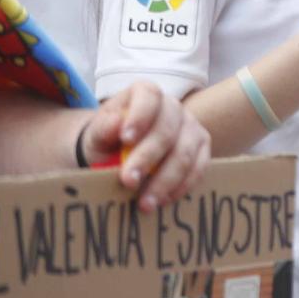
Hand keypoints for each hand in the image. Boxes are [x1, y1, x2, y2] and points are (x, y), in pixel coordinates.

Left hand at [82, 81, 210, 212]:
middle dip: (148, 158)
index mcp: (146, 95)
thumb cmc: (107, 141)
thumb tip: (116, 124)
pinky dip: (182, 186)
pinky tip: (164, 200)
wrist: (118, 154)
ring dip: (165, 180)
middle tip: (128, 182)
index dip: (140, 115)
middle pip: (167, 130)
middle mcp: (174, 107)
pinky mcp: (202, 148)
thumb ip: (103, 129)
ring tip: (145, 203)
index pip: (149, 96)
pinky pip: (199, 167)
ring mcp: (191, 127)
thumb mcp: (97, 134)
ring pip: (185, 152)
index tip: (125, 139)